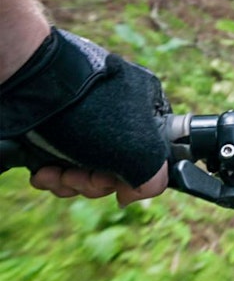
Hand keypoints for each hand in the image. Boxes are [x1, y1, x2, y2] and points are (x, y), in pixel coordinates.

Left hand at [2, 30, 171, 200]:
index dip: (137, 177)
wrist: (29, 85)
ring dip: (71, 182)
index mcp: (149, 108)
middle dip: (95, 182)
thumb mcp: (140, 151)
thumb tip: (130, 194)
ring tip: (55, 175)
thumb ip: (154, 180)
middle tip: (78, 177)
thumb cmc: (89, 111)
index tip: (118, 186)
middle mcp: (122, 113)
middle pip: (119, 168)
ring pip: (88, 169)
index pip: (156, 155)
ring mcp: (89, 120)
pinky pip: (63, 162)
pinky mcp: (58, 127)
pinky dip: (53, 174)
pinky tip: (43, 173)